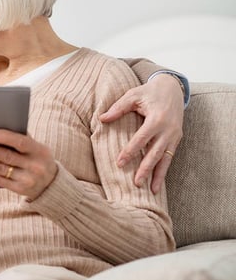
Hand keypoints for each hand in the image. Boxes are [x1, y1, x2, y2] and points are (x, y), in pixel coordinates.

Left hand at [0, 129, 57, 200]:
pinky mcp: (19, 190)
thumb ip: (22, 139)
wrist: (51, 185)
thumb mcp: (37, 149)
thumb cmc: (37, 159)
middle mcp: (35, 166)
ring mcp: (27, 179)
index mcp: (40, 151)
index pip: (21, 142)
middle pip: (6, 156)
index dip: (4, 137)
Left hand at [99, 74, 183, 193]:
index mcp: (157, 119)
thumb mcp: (133, 95)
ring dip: (158, 175)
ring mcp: (174, 136)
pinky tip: (158, 183)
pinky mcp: (176, 139)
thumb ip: (118, 107)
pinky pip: (170, 157)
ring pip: (166, 159)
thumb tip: (102, 119)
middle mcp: (168, 130)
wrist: (173, 88)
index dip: (130, 152)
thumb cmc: (149, 92)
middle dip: (146, 169)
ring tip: (151, 190)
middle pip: (155, 153)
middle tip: (136, 183)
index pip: (141, 139)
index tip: (120, 163)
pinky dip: (164, 170)